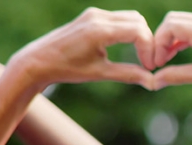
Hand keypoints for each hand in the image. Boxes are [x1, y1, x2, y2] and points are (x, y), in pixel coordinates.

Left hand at [4, 8, 153, 87]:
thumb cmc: (66, 69)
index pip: (139, 32)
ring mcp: (94, 14)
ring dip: (140, 35)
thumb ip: (128, 74)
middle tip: (148, 62)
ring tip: (140, 56)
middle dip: (148, 41)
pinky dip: (129, 31)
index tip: (150, 67)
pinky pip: (119, 18)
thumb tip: (153, 82)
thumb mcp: (99, 73)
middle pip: (138, 22)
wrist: (37, 61)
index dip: (149, 49)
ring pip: (131, 18)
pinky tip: (128, 47)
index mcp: (99, 31)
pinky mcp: (91, 15)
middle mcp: (97, 17)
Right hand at [150, 12, 191, 94]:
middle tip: (159, 61)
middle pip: (173, 20)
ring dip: (171, 38)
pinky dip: (182, 37)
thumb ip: (177, 76)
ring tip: (166, 59)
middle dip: (161, 39)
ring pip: (182, 21)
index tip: (156, 63)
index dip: (158, 44)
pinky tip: (177, 53)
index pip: (170, 27)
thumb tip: (153, 81)